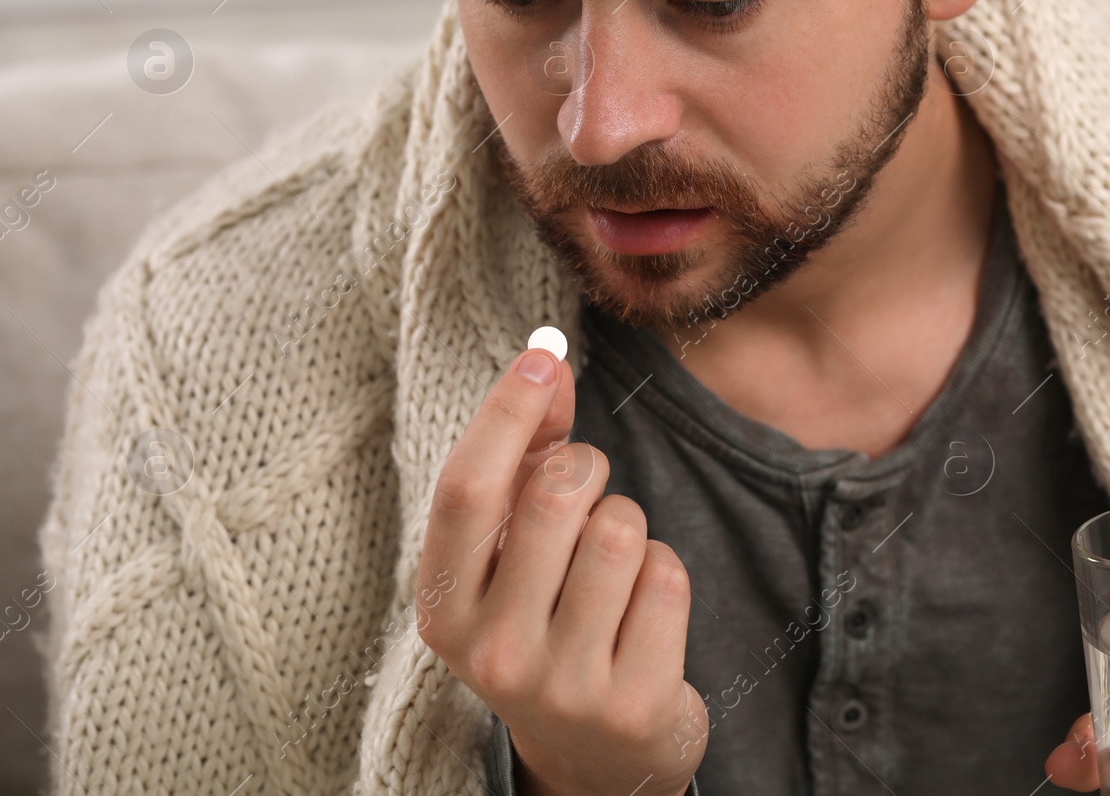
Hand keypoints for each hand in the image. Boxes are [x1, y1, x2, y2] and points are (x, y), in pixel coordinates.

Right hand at [418, 346, 706, 795]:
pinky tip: (642, 613)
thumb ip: (526, 453)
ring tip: (612, 569)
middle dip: (587, 469)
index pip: (466, 490)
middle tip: (586, 498)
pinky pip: (667, 576)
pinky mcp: (634, 701)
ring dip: (630, 527)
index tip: (540, 358)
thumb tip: (545, 360)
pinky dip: (664, 574)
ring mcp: (562, 683)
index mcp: (442, 607)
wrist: (594, 751)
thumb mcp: (515, 549)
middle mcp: (491, 651)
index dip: (504, 414)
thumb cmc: (546, 617)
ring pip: (621, 530)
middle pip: (556, 494)